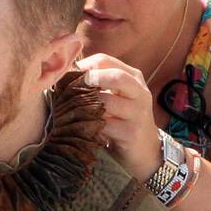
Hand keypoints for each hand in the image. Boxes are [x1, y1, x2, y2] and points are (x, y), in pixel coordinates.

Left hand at [77, 53, 163, 181]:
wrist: (144, 149)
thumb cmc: (122, 118)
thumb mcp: (116, 95)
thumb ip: (98, 82)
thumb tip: (66, 73)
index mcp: (133, 77)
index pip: (105, 60)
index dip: (82, 65)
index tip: (67, 75)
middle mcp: (139, 92)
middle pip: (116, 77)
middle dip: (90, 79)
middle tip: (71, 87)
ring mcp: (137, 113)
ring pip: (107, 102)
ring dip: (85, 105)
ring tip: (71, 110)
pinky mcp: (131, 133)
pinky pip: (104, 126)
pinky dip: (89, 125)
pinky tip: (82, 127)